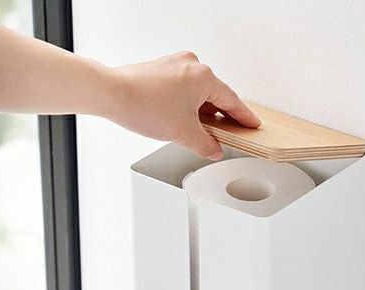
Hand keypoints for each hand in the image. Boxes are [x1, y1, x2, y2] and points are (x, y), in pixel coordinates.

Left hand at [105, 51, 260, 159]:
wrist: (112, 94)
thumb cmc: (144, 105)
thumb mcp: (183, 134)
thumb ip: (205, 145)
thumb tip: (214, 149)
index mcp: (204, 77)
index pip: (232, 102)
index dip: (244, 118)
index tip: (252, 124)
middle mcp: (191, 65)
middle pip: (216, 96)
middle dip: (221, 117)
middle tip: (229, 134)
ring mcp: (175, 65)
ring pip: (199, 93)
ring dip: (203, 113)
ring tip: (202, 132)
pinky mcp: (162, 70)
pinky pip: (184, 89)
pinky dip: (188, 105)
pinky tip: (184, 120)